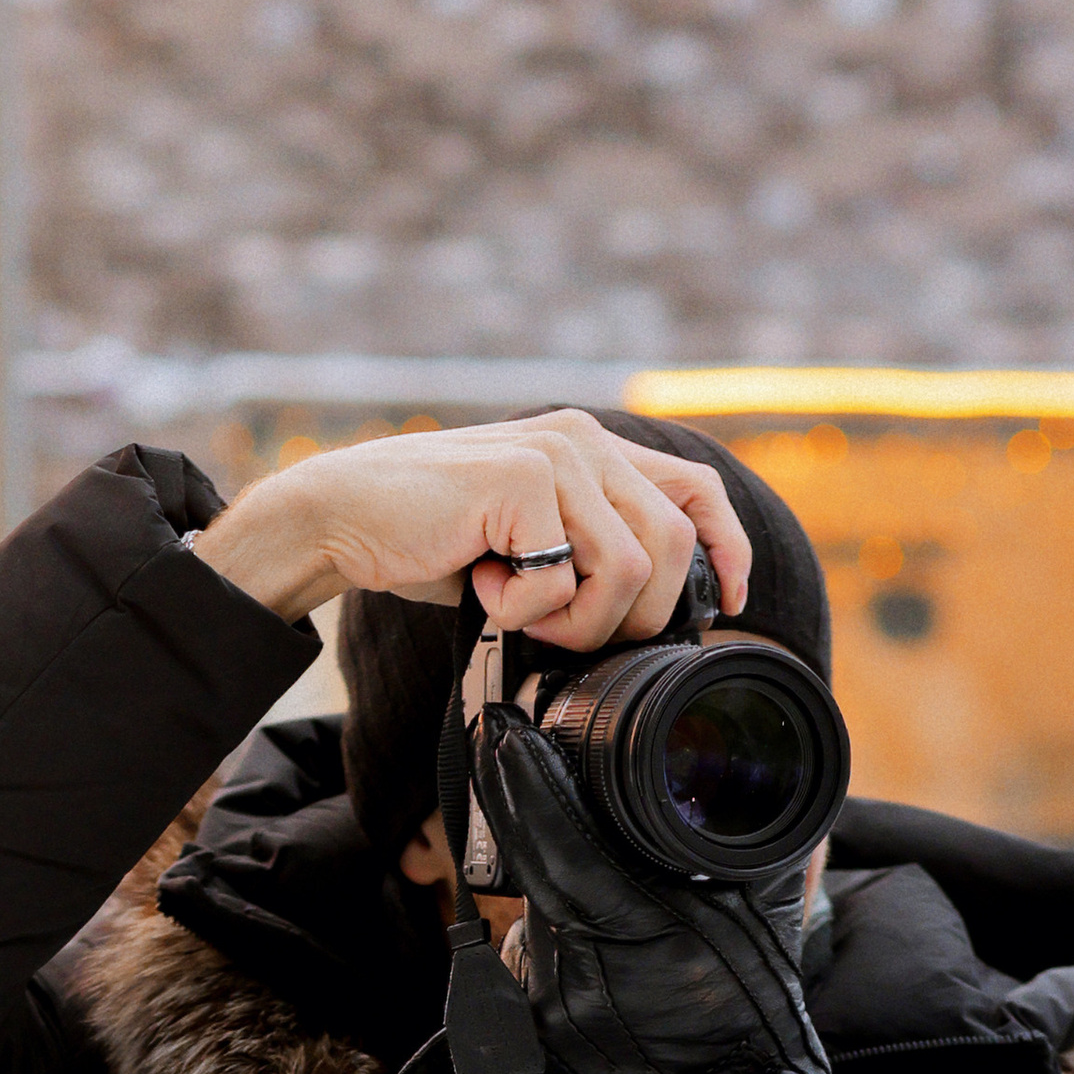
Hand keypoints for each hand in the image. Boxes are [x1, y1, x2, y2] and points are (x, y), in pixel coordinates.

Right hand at [192, 413, 749, 654]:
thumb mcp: (530, 545)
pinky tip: (480, 588)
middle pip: (670, 548)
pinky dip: (520, 611)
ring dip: (577, 621)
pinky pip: (559, 580)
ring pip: (628, 569)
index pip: (696, 491)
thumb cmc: (434, 544)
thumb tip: (654, 615)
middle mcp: (584, 441)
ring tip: (522, 613)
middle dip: (631, 618)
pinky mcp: (520, 480)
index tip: (728, 604)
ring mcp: (554, 453)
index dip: (727, 550)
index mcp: (595, 451)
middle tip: (566, 632)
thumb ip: (588, 553)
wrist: (346, 520)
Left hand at [469, 714, 831, 1073]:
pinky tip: (593, 947)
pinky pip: (529, 966)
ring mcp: (548, 1011)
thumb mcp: (768, 920)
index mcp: (642, 932)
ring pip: (531, 918)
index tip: (504, 733)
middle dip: (533, 819)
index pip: (559, 842)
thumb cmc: (754, 1022)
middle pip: (535, 872)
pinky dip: (554, 944)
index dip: (527, 782)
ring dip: (554, 890)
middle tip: (521, 757)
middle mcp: (580, 973)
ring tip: (602, 892)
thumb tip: (765, 774)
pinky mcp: (533, 1037)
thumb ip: (761, 846)